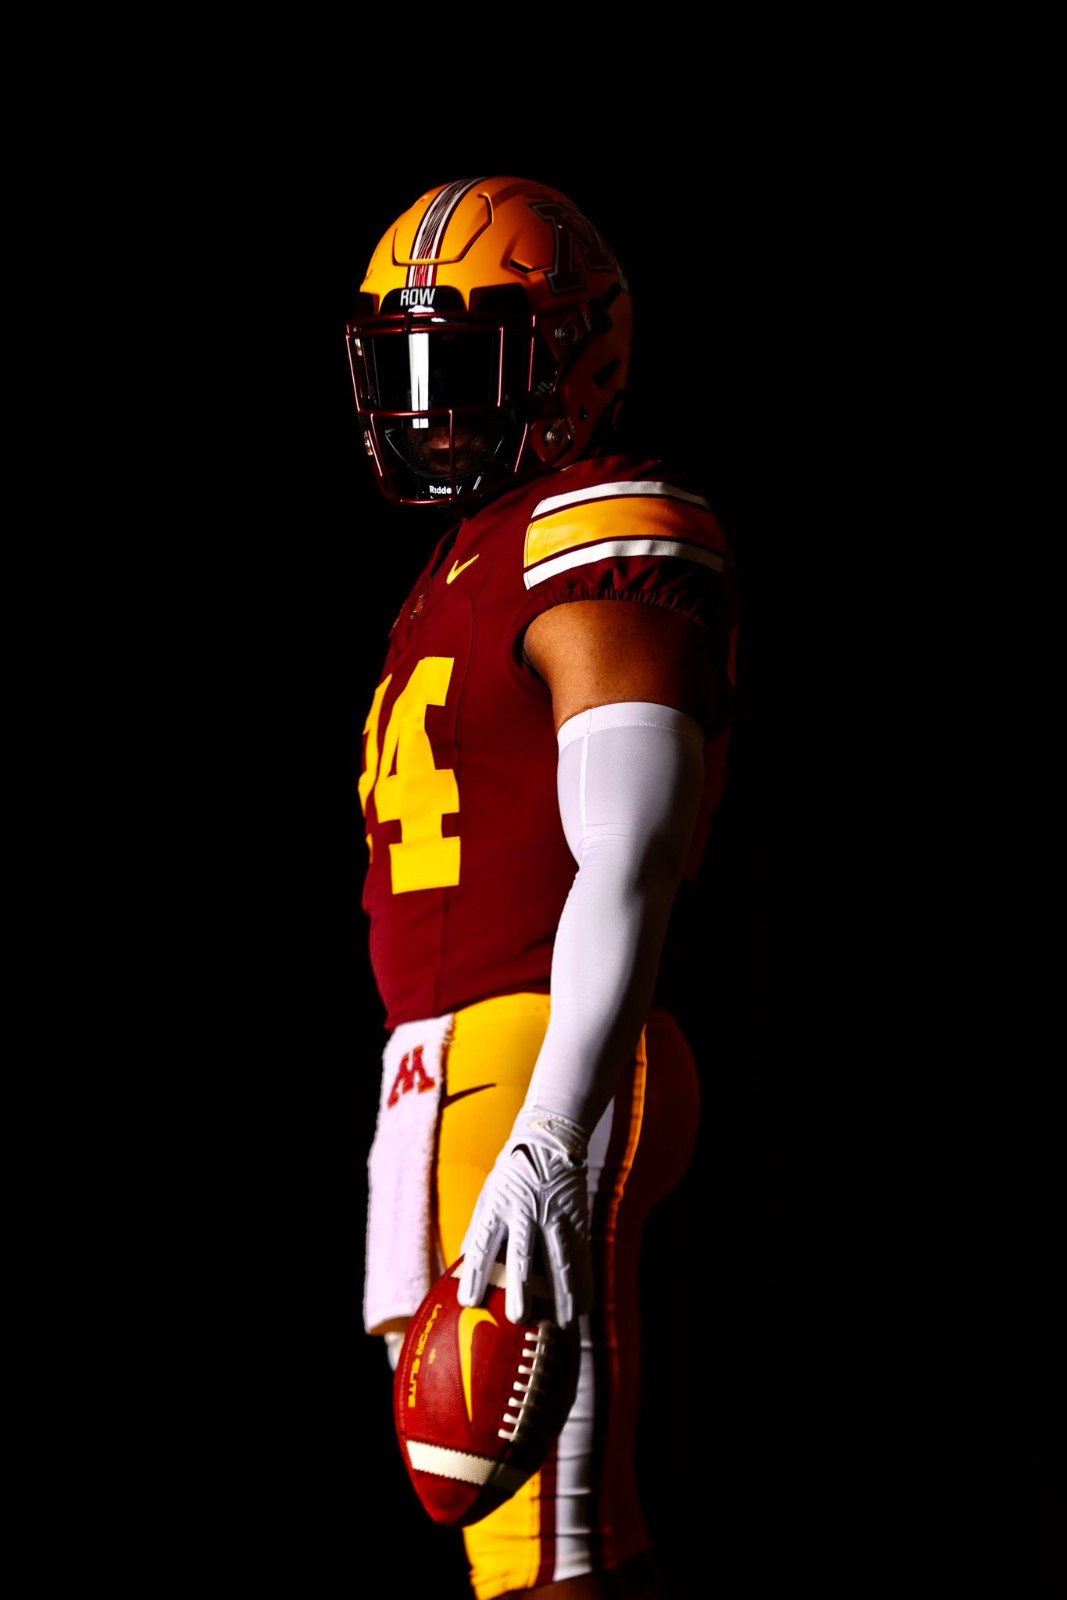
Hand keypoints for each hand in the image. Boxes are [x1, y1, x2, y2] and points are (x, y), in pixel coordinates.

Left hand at [457, 1109, 592, 1328]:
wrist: (550, 1138)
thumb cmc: (513, 1171)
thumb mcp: (489, 1193)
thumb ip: (480, 1228)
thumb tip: (465, 1263)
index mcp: (498, 1205)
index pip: (484, 1242)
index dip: (476, 1272)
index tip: (470, 1301)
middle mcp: (526, 1211)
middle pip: (522, 1253)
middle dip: (520, 1287)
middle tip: (519, 1317)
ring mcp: (554, 1214)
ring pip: (560, 1258)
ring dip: (563, 1293)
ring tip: (565, 1322)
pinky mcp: (577, 1217)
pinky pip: (582, 1254)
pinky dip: (584, 1281)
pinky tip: (585, 1304)